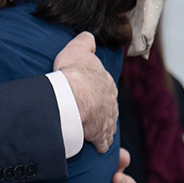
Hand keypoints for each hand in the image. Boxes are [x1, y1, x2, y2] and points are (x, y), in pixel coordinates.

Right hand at [53, 32, 117, 153]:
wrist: (73, 97)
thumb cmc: (74, 73)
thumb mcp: (79, 49)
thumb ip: (85, 41)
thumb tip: (88, 35)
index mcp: (106, 82)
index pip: (107, 87)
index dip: (101, 90)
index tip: (96, 94)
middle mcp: (110, 102)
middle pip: (110, 107)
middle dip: (106, 111)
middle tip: (98, 114)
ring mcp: (107, 119)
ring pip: (109, 125)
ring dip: (105, 129)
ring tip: (101, 133)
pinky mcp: (100, 135)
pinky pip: (103, 142)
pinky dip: (102, 145)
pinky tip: (99, 148)